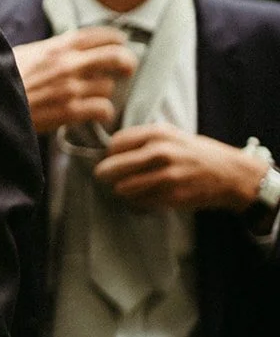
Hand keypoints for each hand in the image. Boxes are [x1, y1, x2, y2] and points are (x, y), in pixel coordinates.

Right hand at [11, 27, 137, 134]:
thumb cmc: (3, 77)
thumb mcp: (27, 53)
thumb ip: (52, 50)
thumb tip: (70, 48)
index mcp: (57, 46)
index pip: (99, 35)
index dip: (116, 39)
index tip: (120, 44)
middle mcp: (68, 64)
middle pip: (116, 56)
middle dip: (127, 63)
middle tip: (126, 70)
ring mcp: (70, 88)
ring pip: (108, 87)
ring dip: (105, 93)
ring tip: (94, 97)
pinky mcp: (69, 111)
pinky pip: (103, 109)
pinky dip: (103, 113)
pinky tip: (96, 114)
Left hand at [93, 123, 269, 211]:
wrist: (230, 173)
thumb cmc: (194, 153)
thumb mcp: (170, 135)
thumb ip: (142, 139)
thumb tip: (109, 150)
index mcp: (157, 134)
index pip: (114, 144)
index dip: (109, 154)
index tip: (113, 159)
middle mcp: (160, 153)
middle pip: (111, 168)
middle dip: (106, 175)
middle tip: (108, 178)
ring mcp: (167, 176)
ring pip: (123, 188)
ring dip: (121, 191)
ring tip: (127, 189)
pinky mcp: (173, 196)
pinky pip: (140, 203)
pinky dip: (137, 202)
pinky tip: (144, 197)